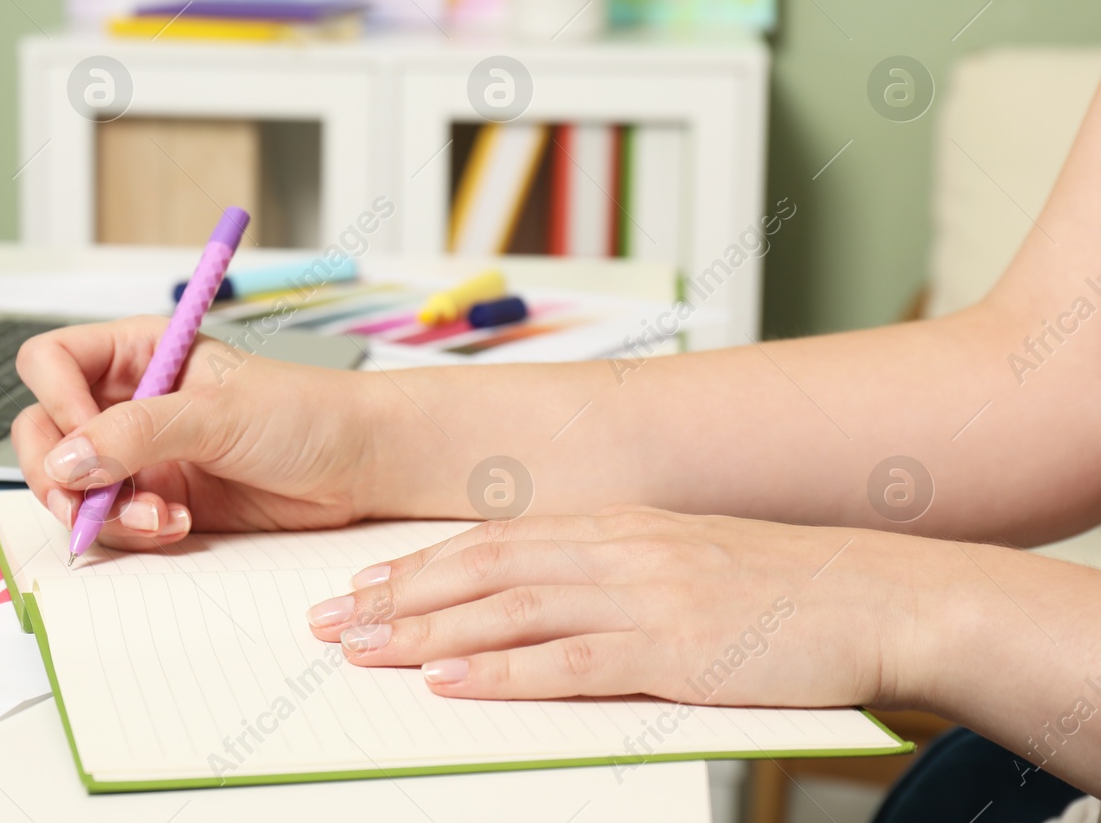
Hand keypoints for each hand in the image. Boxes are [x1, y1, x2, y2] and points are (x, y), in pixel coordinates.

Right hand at [12, 316, 381, 549]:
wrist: (358, 467)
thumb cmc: (305, 414)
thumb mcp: (218, 413)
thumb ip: (138, 432)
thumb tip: (68, 460)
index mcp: (137, 352)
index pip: (50, 363)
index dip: (55, 401)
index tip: (83, 440)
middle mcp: (129, 400)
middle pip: (43, 431)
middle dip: (61, 473)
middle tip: (89, 501)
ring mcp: (140, 454)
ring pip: (71, 485)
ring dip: (103, 511)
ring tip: (163, 517)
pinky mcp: (158, 498)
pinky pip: (111, 521)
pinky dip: (131, 531)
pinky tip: (178, 525)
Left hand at [306, 507, 949, 707]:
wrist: (880, 596)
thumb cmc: (782, 588)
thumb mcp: (682, 561)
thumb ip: (610, 571)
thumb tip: (541, 603)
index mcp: (614, 525)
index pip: (490, 540)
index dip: (416, 562)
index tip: (359, 582)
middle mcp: (616, 547)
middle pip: (480, 570)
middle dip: (394, 596)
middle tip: (327, 620)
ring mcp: (643, 594)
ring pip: (508, 610)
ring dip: (425, 632)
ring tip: (360, 649)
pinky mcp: (675, 647)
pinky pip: (570, 661)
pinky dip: (503, 672)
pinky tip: (450, 683)